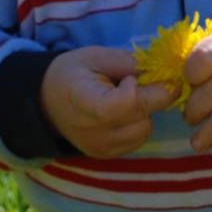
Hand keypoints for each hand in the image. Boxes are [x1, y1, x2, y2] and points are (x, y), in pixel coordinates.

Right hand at [39, 47, 172, 157]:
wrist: (47, 104)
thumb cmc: (72, 74)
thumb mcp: (94, 57)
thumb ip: (128, 62)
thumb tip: (164, 71)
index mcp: (81, 102)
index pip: (117, 107)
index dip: (134, 91)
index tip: (130, 78)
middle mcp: (92, 132)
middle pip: (140, 116)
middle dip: (152, 94)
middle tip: (141, 80)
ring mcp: (101, 147)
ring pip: (146, 128)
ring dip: (146, 111)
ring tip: (127, 97)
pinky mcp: (109, 154)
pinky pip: (140, 138)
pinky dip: (140, 122)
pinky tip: (125, 112)